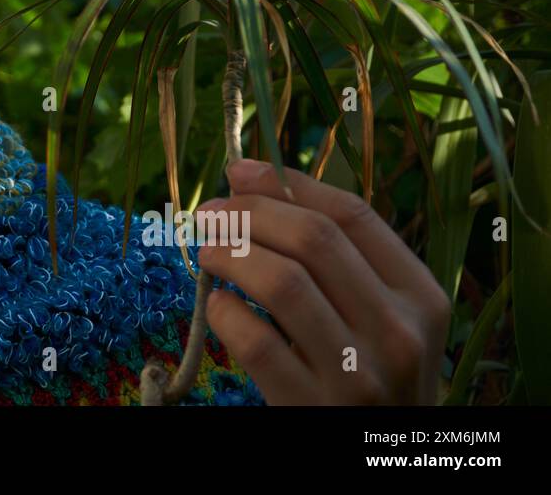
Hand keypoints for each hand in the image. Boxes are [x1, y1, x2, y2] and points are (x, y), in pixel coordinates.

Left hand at [196, 158, 450, 404]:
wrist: (380, 456)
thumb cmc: (369, 371)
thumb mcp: (376, 315)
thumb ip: (332, 253)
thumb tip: (249, 175)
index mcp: (421, 297)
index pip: (353, 215)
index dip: (287, 184)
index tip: (240, 171)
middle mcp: (398, 333)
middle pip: (314, 240)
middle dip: (249, 213)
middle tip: (210, 213)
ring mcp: (358, 374)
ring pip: (283, 282)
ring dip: (230, 254)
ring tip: (207, 252)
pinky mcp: (311, 409)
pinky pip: (256, 342)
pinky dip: (226, 313)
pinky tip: (218, 306)